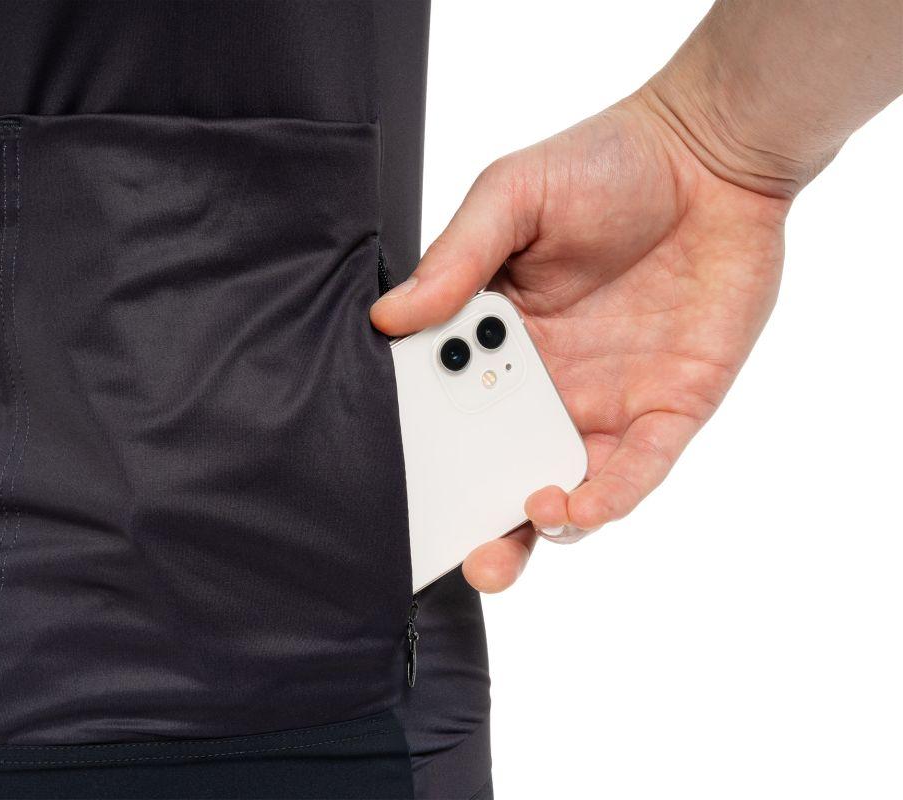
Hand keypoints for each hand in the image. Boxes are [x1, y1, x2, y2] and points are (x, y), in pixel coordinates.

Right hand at [372, 92, 789, 592]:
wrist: (712, 153)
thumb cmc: (604, 164)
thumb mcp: (511, 196)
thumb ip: (455, 258)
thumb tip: (388, 318)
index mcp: (495, 340)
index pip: (446, 410)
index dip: (419, 456)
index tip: (389, 489)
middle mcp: (543, 384)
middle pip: (497, 472)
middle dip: (473, 526)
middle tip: (450, 556)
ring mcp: (604, 404)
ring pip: (562, 492)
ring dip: (531, 528)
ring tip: (508, 536)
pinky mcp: (667, 412)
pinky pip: (635, 473)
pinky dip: (605, 498)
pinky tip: (576, 505)